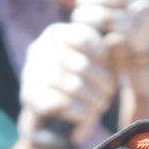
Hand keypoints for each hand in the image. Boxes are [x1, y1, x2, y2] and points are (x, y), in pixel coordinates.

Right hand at [18, 20, 115, 144]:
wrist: (52, 114)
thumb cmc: (82, 81)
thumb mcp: (96, 60)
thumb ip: (108, 49)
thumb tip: (118, 43)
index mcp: (56, 34)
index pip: (84, 38)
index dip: (102, 57)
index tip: (110, 70)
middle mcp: (40, 49)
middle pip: (81, 65)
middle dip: (102, 82)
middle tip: (109, 93)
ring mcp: (32, 72)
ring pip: (74, 86)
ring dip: (94, 99)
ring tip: (102, 104)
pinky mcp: (30, 97)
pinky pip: (62, 105)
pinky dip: (81, 112)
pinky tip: (89, 114)